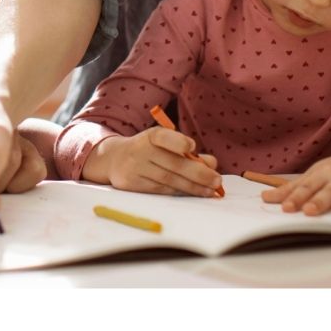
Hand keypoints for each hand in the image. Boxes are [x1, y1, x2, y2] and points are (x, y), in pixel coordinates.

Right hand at [84, 127, 221, 196]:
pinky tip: (194, 193)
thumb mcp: (162, 144)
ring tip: (211, 190)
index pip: (162, 137)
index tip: (192, 145)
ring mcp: (135, 169)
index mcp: (149, 136)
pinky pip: (161, 190)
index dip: (177, 141)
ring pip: (169, 180)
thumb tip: (212, 163)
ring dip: (193, 187)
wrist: (114, 159)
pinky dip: (180, 192)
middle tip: (217, 180)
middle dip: (198, 173)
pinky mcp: (133, 185)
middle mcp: (140, 151)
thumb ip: (187, 152)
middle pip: (172, 164)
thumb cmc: (147, 150)